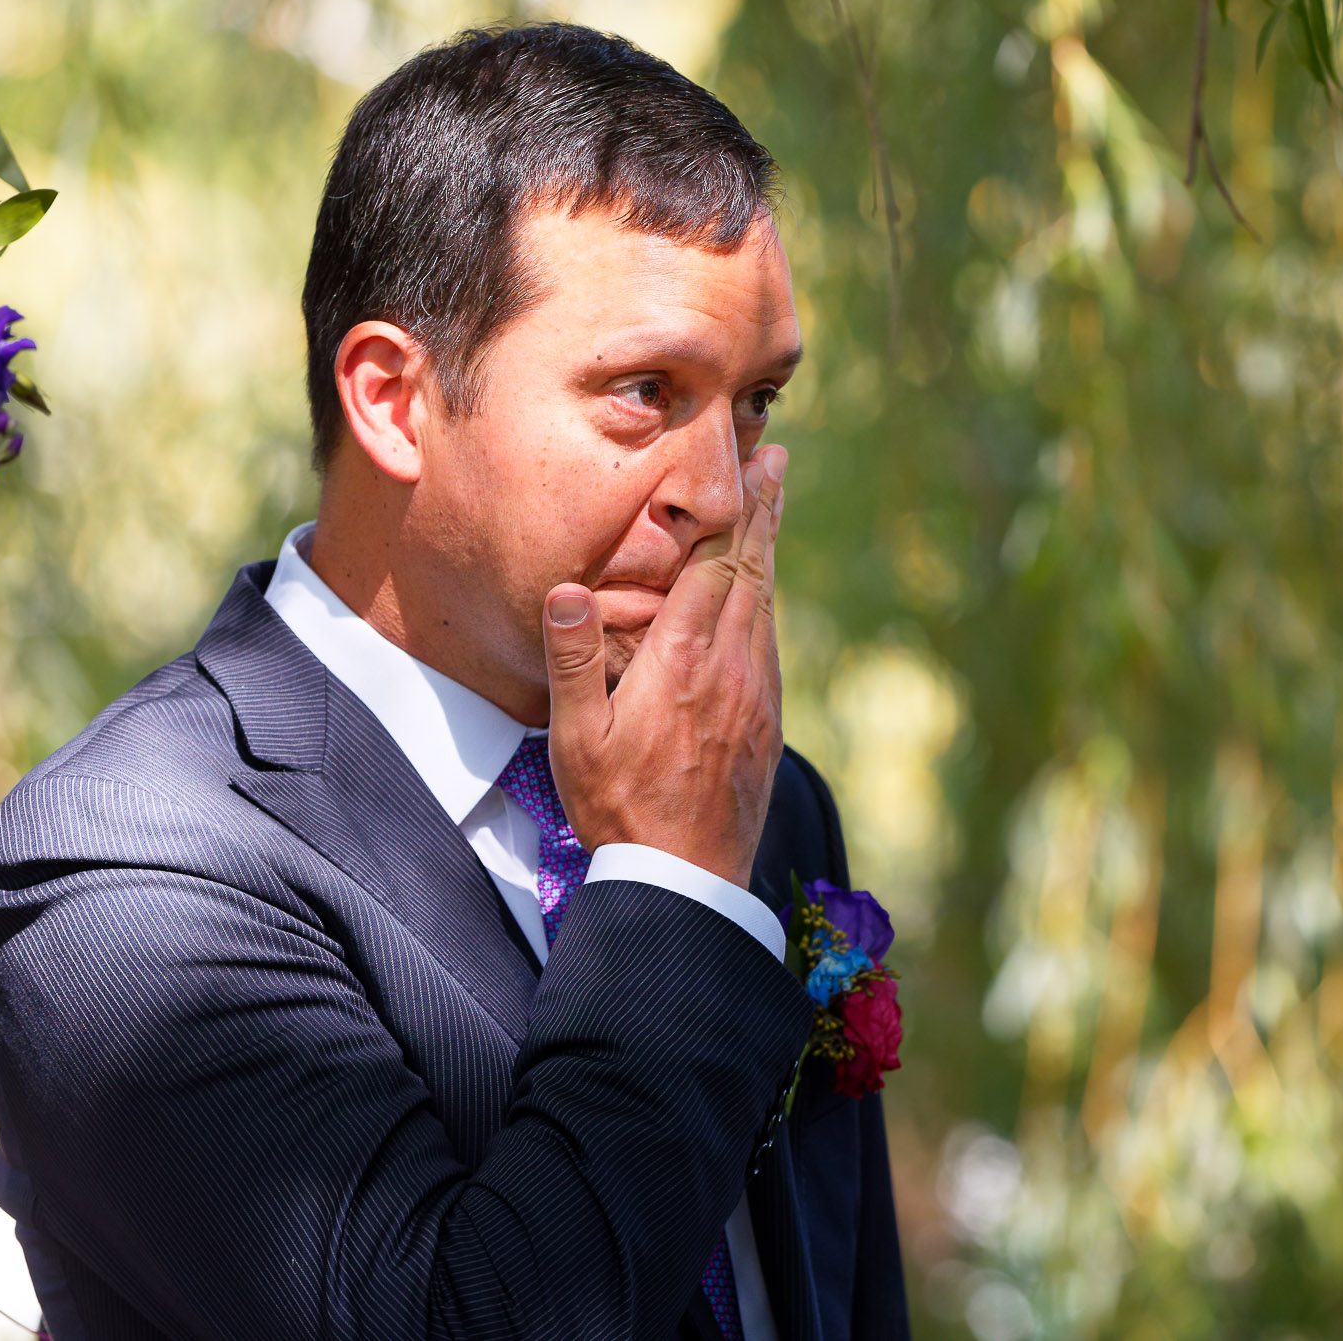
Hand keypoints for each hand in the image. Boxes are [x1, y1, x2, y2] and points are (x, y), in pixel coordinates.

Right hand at [539, 443, 787, 887]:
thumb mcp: (577, 737)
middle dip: (763, 512)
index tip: (752, 464)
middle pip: (753, 571)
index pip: (715, 564)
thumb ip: (574, 660)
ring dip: (770, 552)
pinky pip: (771, 643)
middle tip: (776, 463)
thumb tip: (566, 589)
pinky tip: (762, 598)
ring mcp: (756, 694)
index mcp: (683, 660)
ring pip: (768, 604)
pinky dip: (768, 602)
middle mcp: (731, 666)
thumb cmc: (620, 808)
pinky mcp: (766, 721)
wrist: (686, 878)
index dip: (733, 509)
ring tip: (773, 511)